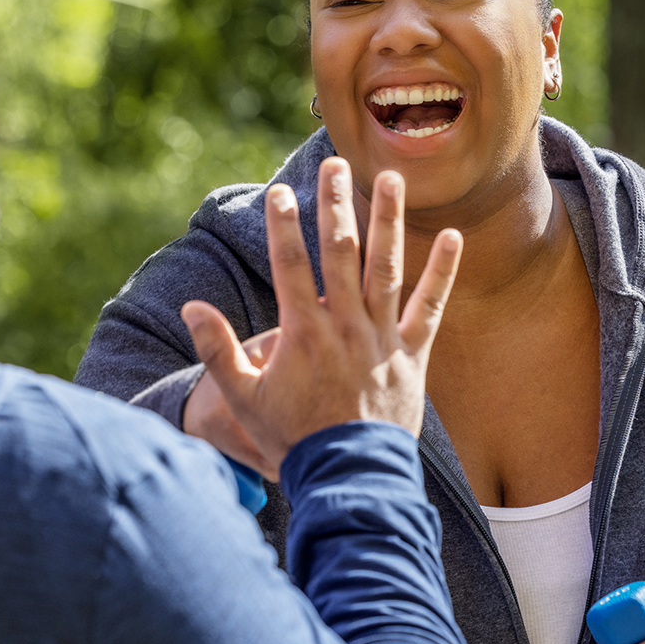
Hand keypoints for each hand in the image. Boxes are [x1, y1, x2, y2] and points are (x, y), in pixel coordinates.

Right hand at [181, 157, 462, 471]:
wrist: (348, 478)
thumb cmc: (292, 438)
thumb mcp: (242, 398)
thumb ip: (216, 350)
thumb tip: (191, 307)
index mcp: (303, 331)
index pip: (290, 263)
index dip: (283, 224)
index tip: (279, 191)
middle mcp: (345, 324)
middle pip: (339, 251)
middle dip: (334, 204)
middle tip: (334, 165)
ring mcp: (382, 337)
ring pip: (386, 267)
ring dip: (387, 220)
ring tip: (390, 178)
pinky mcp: (411, 356)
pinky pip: (430, 308)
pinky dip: (442, 273)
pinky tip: (452, 237)